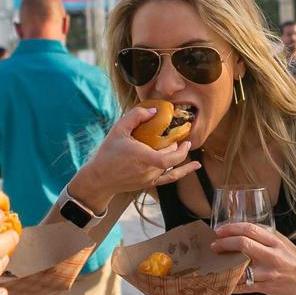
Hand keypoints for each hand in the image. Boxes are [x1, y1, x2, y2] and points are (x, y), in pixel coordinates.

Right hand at [73, 105, 199, 203]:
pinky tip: (195, 166)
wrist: (99, 178)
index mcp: (143, 158)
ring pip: (170, 165)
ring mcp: (150, 178)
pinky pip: (170, 178)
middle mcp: (149, 170)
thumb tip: (154, 111)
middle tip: (173, 133)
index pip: (168, 158)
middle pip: (170, 157)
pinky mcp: (149, 183)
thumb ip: (135, 117)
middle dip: (174, 145)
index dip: (180, 150)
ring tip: (179, 143)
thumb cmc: (107, 153)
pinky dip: (184, 172)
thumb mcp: (118, 130)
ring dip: (175, 154)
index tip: (185, 139)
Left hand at [211, 222, 295, 294]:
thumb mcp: (283, 243)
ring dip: (225, 266)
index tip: (219, 231)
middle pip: (243, 244)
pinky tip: (224, 281)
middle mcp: (272, 255)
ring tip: (216, 264)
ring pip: (241, 267)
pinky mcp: (267, 288)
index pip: (249, 229)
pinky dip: (232, 284)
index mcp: (275, 241)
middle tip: (215, 246)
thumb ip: (265, 237)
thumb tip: (242, 232)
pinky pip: (244, 286)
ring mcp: (269, 272)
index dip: (231, 228)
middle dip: (224, 244)